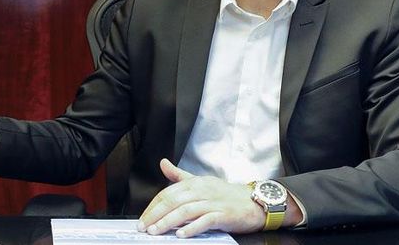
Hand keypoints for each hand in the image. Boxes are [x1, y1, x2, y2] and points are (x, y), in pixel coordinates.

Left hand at [138, 159, 264, 236]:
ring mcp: (213, 202)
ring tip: (156, 232)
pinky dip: (192, 228)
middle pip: (173, 201)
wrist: (255, 202)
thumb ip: (180, 176)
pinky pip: (205, 220)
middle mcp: (202, 190)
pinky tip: (181, 234)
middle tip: (144, 227)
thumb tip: (163, 164)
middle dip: (155, 214)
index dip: (153, 206)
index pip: (168, 193)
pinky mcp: (224, 214)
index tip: (143, 218)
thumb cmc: (226, 194)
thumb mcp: (201, 181)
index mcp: (194, 182)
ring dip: (168, 222)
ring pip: (186, 211)